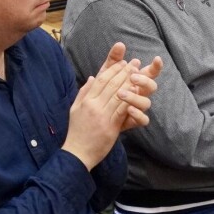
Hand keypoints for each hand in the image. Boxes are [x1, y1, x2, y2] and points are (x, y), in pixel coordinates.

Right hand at [63, 46, 153, 168]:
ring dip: (129, 82)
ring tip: (138, 74)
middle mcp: (94, 105)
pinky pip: (121, 110)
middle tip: (135, 63)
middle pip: (111, 84)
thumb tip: (92, 78)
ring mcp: (102, 116)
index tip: (122, 62)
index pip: (101, 80)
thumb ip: (84, 92)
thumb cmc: (76, 131)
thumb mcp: (75, 108)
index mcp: (86, 100)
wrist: (77, 151)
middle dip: (124, 72)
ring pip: (118, 95)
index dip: (113, 69)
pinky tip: (136, 92)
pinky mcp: (110, 127)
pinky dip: (130, 100)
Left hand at [97, 42, 161, 129]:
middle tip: (132, 76)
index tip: (157, 59)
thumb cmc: (102, 91)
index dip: (156, 66)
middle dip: (144, 80)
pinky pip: (143, 120)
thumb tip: (120, 44)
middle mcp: (139, 94)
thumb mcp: (105, 74)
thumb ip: (113, 60)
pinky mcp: (133, 121)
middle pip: (151, 87)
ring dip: (135, 97)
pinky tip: (128, 109)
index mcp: (136, 82)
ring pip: (146, 103)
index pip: (150, 72)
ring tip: (121, 93)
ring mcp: (138, 108)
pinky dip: (138, 114)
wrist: (92, 115)